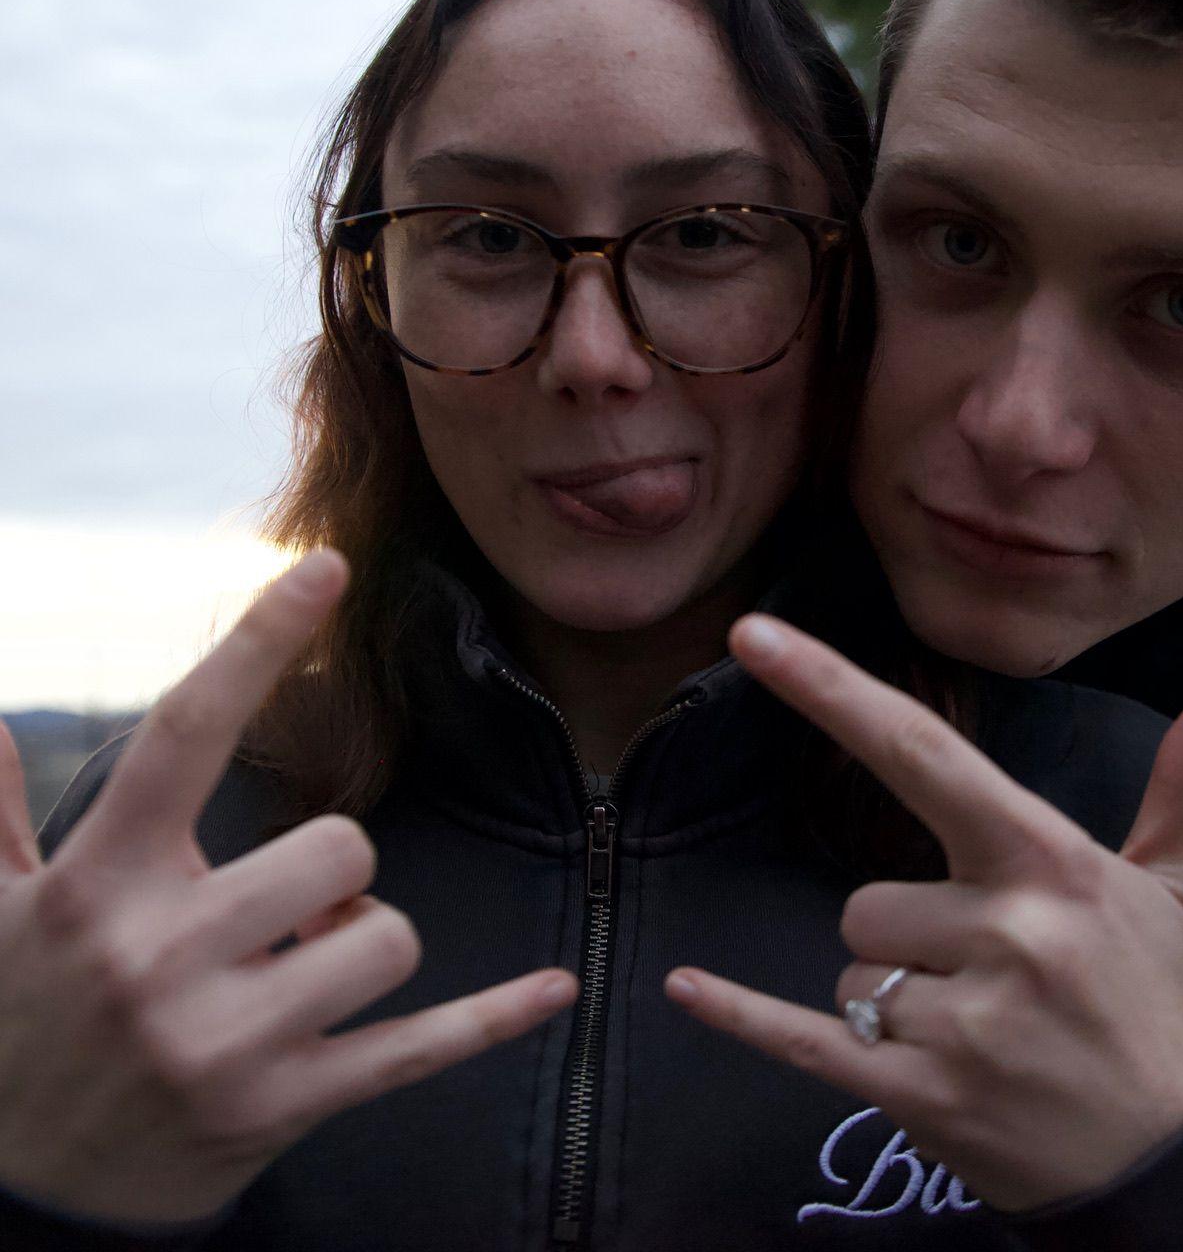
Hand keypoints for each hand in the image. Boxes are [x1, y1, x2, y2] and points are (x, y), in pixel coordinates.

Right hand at [0, 552, 575, 1224]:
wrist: (18, 1201)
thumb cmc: (16, 1028)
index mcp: (98, 885)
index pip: (189, 734)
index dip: (261, 641)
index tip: (326, 568)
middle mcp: (162, 959)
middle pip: (337, 847)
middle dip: (333, 868)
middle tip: (286, 902)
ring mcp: (229, 1043)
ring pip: (385, 940)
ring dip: (364, 942)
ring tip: (304, 967)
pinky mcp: (284, 1106)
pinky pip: (418, 1051)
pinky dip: (494, 1018)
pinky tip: (555, 987)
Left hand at [665, 614, 1182, 1212]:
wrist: (1168, 1163)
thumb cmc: (1153, 1004)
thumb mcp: (1175, 892)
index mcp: (1048, 862)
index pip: (919, 752)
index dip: (829, 689)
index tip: (753, 638)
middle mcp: (1004, 932)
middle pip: (865, 899)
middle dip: (903, 932)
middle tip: (984, 975)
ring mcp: (962, 1021)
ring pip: (849, 970)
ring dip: (890, 996)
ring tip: (976, 1028)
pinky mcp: (923, 1097)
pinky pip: (803, 1039)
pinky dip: (742, 1016)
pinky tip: (685, 988)